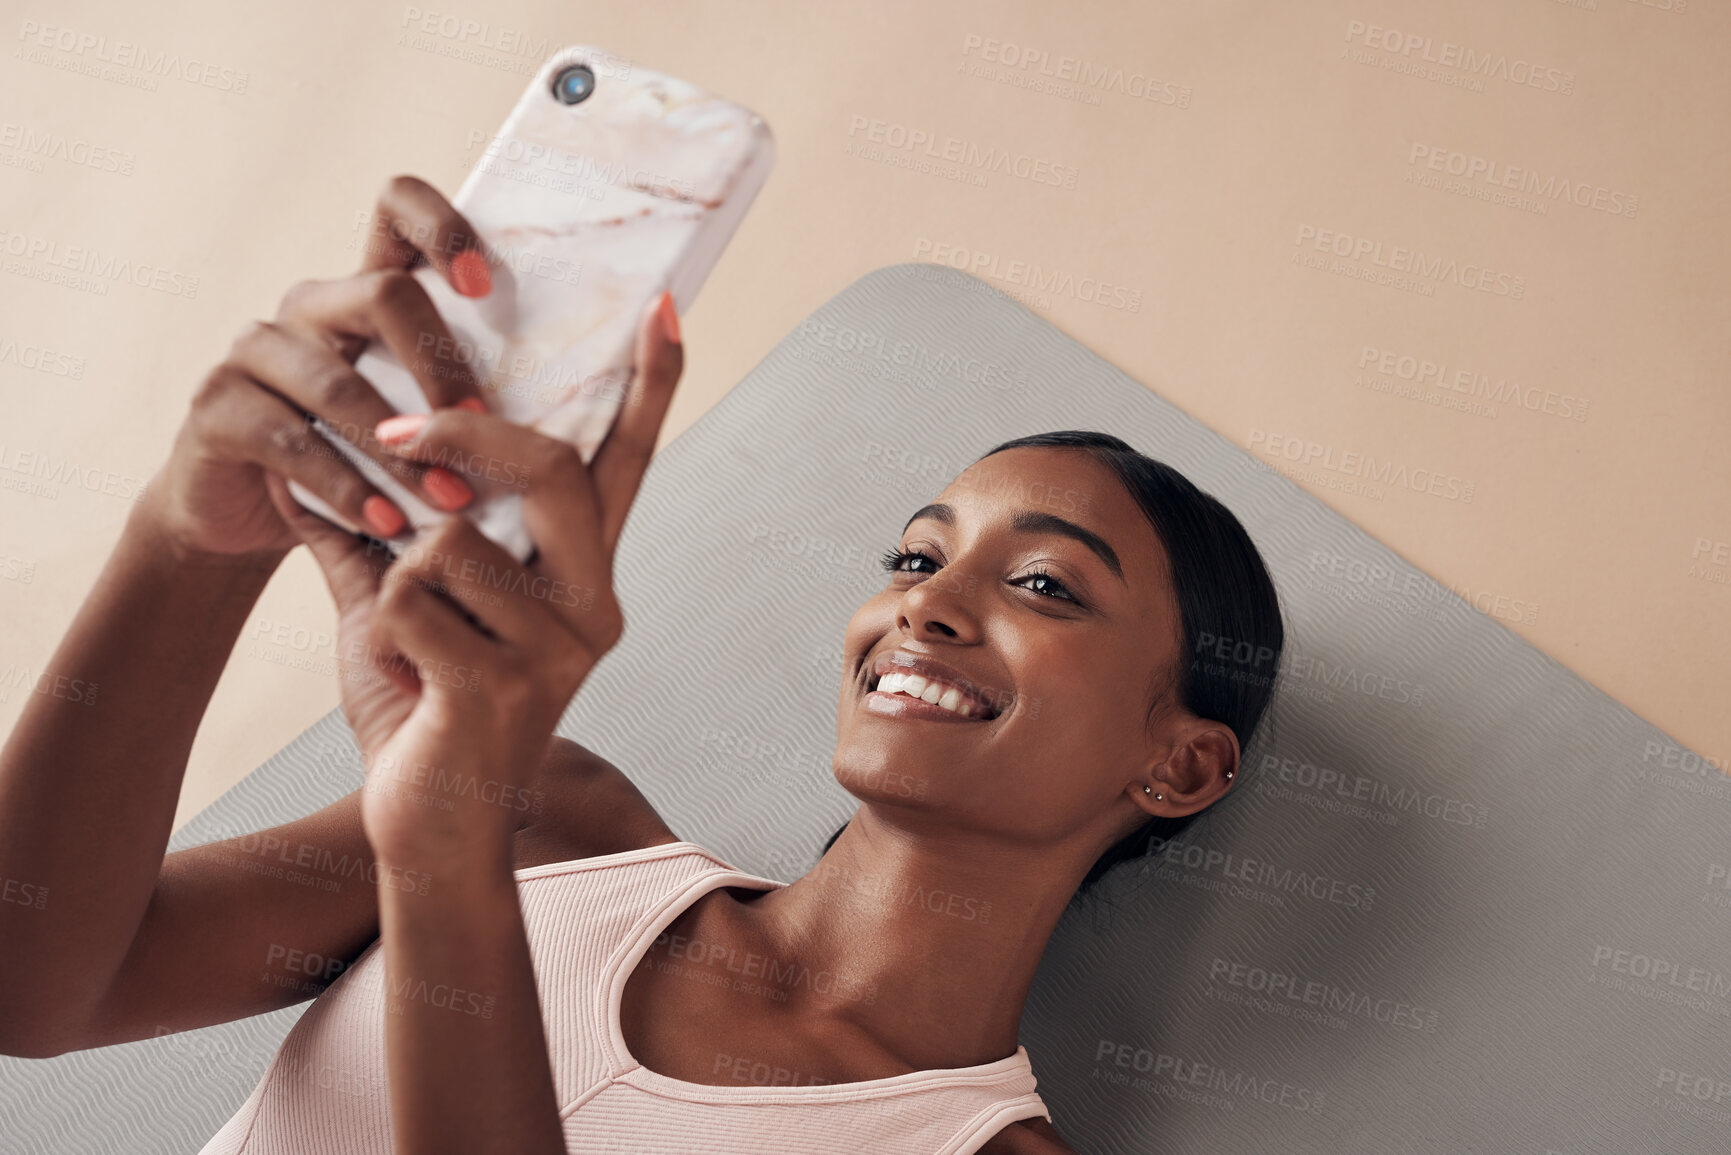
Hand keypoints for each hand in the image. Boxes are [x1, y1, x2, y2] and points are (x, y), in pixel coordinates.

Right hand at [142, 175, 496, 566]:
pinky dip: (347, 487)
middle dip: (442, 365)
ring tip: (450, 500)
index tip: (484, 286)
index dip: (440, 225)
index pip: (396, 207)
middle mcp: (311, 306)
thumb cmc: (362, 463)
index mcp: (367, 292)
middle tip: (484, 428)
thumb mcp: (420, 422)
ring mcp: (257, 350)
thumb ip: (473, 397)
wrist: (250, 517)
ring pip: (337, 381)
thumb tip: (589, 397)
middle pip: (381, 295)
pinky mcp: (216, 406)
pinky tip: (386, 522)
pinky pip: (291, 441)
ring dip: (403, 448)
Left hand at [262, 289, 684, 863]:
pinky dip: (376, 628)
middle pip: (543, 467)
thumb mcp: (405, 603)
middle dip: (457, 436)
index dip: (648, 386)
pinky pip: (408, 596)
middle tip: (392, 433)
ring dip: (394, 579)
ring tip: (406, 642)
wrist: (426, 825)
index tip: (664, 306)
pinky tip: (402, 680)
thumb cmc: (423, 704)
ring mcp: (558, 648)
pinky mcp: (505, 685)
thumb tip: (327, 450)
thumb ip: (380, 529)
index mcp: (585, 574)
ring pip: (450, 535)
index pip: (625, 465)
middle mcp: (594, 604)